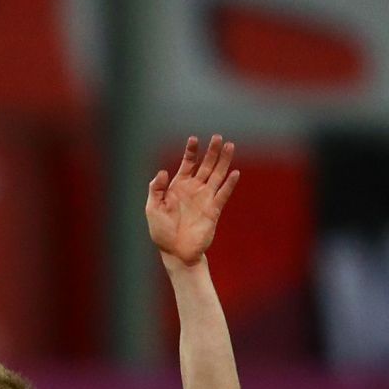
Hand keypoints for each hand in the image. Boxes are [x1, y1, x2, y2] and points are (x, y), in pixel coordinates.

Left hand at [146, 134, 238, 268]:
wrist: (176, 252)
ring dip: (224, 161)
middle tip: (218, 137)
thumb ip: (156, 189)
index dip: (191, 151)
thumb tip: (162, 171)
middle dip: (212, 151)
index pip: (187, 163)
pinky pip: (223, 194)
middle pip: (206, 165)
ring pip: (217, 175)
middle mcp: (194, 189)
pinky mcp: (214, 210)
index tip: (194, 139)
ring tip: (230, 146)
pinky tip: (235, 173)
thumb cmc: (161, 231)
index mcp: (178, 186)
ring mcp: (205, 198)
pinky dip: (229, 184)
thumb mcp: (153, 208)